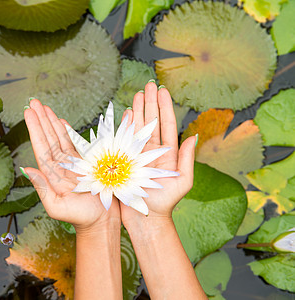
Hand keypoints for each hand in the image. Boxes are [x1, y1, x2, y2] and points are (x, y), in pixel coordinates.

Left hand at [23, 99, 119, 231]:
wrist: (102, 222)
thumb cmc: (81, 218)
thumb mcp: (57, 207)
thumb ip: (42, 188)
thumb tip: (27, 169)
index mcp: (52, 174)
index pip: (41, 147)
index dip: (35, 129)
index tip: (29, 112)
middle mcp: (60, 167)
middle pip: (48, 138)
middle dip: (41, 120)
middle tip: (33, 102)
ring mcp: (72, 165)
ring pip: (59, 138)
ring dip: (51, 122)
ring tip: (44, 107)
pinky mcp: (85, 165)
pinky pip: (74, 145)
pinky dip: (67, 132)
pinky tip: (61, 122)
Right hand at [120, 82, 196, 227]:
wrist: (145, 217)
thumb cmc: (165, 203)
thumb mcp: (183, 182)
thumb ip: (188, 159)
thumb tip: (193, 136)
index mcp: (167, 153)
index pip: (166, 125)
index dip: (164, 107)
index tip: (162, 90)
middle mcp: (152, 150)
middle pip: (151, 121)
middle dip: (150, 102)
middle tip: (148, 85)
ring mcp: (137, 154)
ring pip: (138, 127)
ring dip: (138, 109)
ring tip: (138, 94)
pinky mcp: (125, 160)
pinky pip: (124, 139)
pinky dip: (125, 125)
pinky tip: (127, 113)